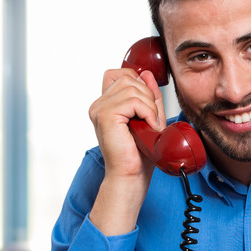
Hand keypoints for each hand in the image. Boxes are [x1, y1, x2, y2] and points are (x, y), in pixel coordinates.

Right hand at [87, 68, 165, 234]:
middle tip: (151, 119)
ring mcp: (99, 109)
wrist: (131, 176)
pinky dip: (147, 112)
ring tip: (150, 125)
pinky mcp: (105, 116)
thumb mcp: (150, 117)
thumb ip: (149, 96)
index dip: (137, 82)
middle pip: (129, 78)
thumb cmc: (139, 154)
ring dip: (149, 106)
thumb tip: (148, 75)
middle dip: (147, 96)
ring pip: (132, 88)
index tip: (147, 104)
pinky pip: (133, 100)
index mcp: (106, 104)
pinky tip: (148, 127)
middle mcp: (99, 105)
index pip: (120, 74)